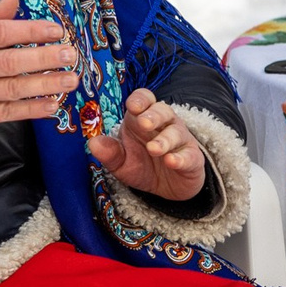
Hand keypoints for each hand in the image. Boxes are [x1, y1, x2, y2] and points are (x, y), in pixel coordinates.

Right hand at [0, 0, 78, 134]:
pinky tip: (52, 104)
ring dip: (45, 85)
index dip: (30, 31)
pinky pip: (5, 113)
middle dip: (44, 59)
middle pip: (9, 62)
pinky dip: (30, 109)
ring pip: (11, 90)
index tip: (57, 30)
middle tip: (71, 55)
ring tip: (71, 79)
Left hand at [88, 86, 207, 201]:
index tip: (133, 107)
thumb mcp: (122, 163)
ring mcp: (180, 140)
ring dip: (165, 139)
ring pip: (176, 132)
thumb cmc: (143, 166)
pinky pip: (189, 155)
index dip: (140, 100)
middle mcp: (164, 125)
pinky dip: (180, 158)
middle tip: (143, 124)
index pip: (144, 100)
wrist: (168, 187)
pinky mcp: (192, 158)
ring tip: (154, 149)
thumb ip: (110, 153)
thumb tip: (93, 143)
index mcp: (143, 119)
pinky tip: (171, 161)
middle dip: (153, 115)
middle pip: (163, 111)